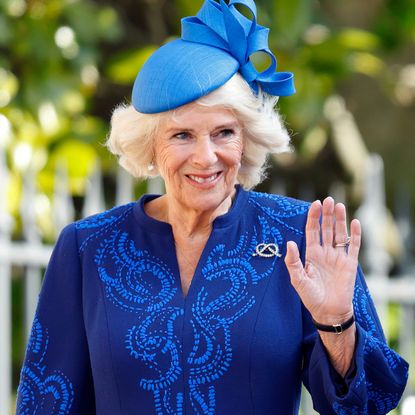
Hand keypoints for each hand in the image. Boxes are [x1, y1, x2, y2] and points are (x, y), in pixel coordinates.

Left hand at [284, 197, 360, 323]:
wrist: (328, 312)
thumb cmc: (310, 297)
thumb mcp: (297, 279)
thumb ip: (292, 261)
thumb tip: (289, 242)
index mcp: (311, 254)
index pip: (312, 231)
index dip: (313, 217)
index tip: (315, 204)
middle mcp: (325, 252)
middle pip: (326, 229)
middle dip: (327, 214)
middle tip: (329, 199)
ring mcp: (338, 257)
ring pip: (339, 234)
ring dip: (340, 220)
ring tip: (340, 206)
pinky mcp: (350, 264)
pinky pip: (354, 246)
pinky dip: (355, 234)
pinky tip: (355, 222)